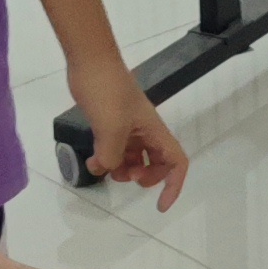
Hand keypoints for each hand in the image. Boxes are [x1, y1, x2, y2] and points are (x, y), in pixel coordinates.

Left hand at [70, 58, 188, 210]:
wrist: (90, 62)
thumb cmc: (108, 93)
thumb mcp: (111, 130)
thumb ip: (112, 157)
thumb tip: (105, 169)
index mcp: (154, 131)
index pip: (176, 162)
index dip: (173, 186)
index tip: (159, 206)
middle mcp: (145, 131)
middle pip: (157, 163)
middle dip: (144, 177)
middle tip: (124, 178)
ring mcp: (128, 127)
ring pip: (134, 158)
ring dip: (122, 169)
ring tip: (104, 167)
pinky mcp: (111, 122)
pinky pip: (116, 148)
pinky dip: (107, 158)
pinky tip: (92, 160)